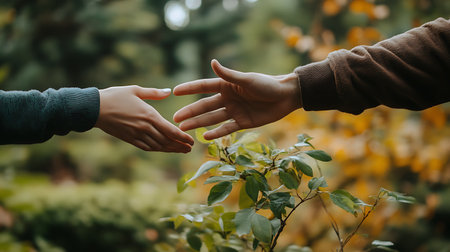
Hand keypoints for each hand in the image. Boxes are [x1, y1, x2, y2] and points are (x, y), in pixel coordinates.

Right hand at [95, 85, 193, 152]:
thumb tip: (168, 92)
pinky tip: (163, 149)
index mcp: (149, 115)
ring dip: (170, 149)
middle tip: (189, 149)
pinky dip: (157, 149)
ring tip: (180, 151)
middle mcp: (145, 128)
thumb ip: (154, 93)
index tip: (191, 142)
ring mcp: (137, 135)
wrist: (94, 109)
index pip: (171, 130)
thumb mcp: (135, 90)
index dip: (182, 138)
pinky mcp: (129, 139)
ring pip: (158, 146)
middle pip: (167, 141)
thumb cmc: (115, 96)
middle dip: (179, 146)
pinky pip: (147, 147)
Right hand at [173, 59, 301, 139]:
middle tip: (175, 119)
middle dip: (190, 112)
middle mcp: (228, 98)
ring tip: (184, 128)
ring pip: (212, 118)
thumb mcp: (247, 80)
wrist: (286, 97)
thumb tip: (212, 63)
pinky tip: (205, 136)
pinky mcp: (242, 122)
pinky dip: (216, 133)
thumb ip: (229, 75)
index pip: (204, 87)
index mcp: (227, 85)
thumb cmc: (267, 84)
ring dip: (198, 123)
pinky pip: (226, 128)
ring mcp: (234, 111)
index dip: (189, 89)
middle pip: (205, 106)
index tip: (174, 91)